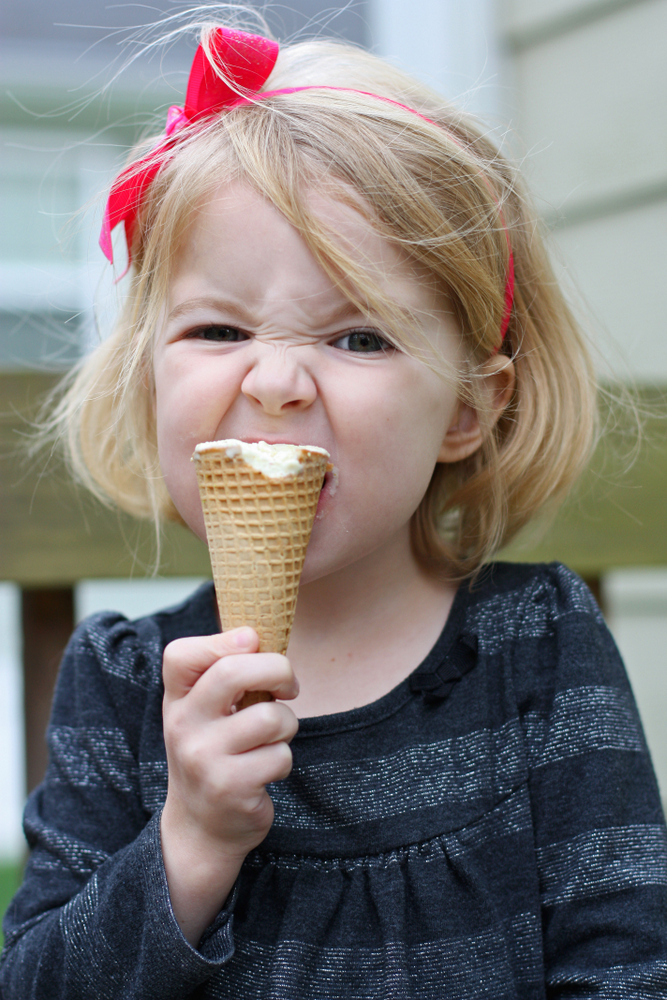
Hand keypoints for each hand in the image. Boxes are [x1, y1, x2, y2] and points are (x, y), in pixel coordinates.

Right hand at [160, 627, 298, 944]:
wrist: (200, 827)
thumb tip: (256, 635)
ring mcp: (204, 759)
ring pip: (269, 718)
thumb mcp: (205, 711)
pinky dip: (283, 759)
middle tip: (288, 686)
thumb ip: (223, 673)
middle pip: (232, 674)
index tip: (252, 644)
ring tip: (273, 737)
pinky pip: (279, 756)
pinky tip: (264, 771)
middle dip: (278, 670)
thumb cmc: (213, 752)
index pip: (181, 655)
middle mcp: (183, 726)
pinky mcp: (230, 788)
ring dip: (286, 724)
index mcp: (177, 700)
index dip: (223, 640)